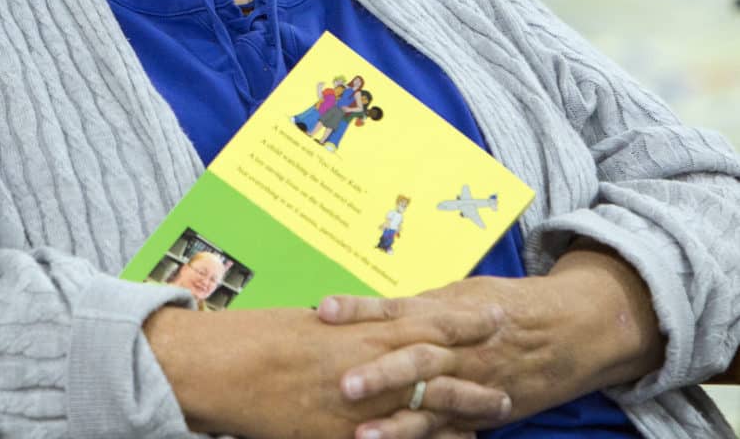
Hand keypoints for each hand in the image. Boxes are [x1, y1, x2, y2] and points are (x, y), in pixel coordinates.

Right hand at [144, 303, 509, 438]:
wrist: (231, 367)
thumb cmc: (265, 336)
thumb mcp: (314, 324)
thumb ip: (349, 327)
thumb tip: (369, 326)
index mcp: (364, 328)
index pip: (428, 320)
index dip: (465, 320)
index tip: (495, 314)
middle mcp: (373, 364)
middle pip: (439, 367)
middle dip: (477, 369)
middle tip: (509, 370)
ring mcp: (365, 404)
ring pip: (428, 408)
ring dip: (464, 409)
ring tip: (497, 410)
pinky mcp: (348, 436)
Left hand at [318, 246, 663, 437]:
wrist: (565, 328)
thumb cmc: (504, 302)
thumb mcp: (461, 292)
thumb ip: (419, 305)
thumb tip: (370, 308)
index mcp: (448, 311)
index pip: (398, 309)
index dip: (362, 309)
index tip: (324, 310)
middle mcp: (458, 348)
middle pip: (415, 358)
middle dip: (380, 372)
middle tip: (342, 382)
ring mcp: (470, 383)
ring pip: (430, 405)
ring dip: (396, 423)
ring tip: (360, 436)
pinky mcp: (479, 412)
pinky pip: (449, 431)